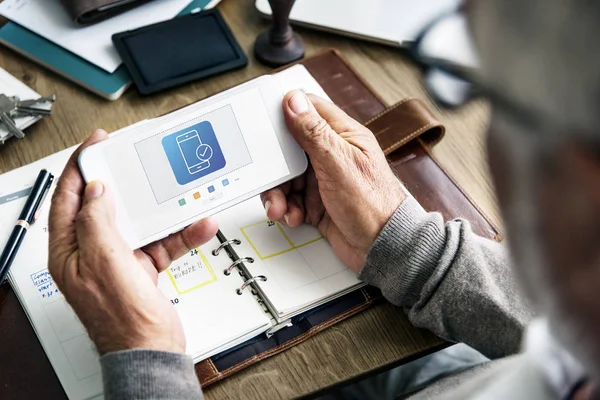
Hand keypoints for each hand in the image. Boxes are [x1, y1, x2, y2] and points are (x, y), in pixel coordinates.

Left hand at [48, 130, 218, 354]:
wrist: (152, 349)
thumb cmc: (121, 320)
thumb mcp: (104, 261)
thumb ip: (97, 222)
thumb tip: (97, 191)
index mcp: (70, 250)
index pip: (68, 198)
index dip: (81, 167)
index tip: (97, 145)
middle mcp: (92, 252)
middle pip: (107, 205)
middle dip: (125, 183)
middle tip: (137, 161)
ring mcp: (119, 260)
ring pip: (140, 222)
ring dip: (164, 211)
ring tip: (180, 196)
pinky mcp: (143, 267)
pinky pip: (163, 241)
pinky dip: (182, 233)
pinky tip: (198, 225)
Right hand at [261, 91, 405, 271]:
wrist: (383, 249)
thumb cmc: (374, 206)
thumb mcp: (339, 164)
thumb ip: (315, 133)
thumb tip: (294, 101)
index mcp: (343, 136)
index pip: (309, 110)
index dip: (285, 113)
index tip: (266, 125)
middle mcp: (332, 155)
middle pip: (290, 148)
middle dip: (276, 166)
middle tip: (271, 179)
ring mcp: (324, 179)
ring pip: (287, 177)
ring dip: (279, 192)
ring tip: (280, 207)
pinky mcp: (317, 202)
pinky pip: (291, 199)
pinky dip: (286, 208)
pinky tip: (293, 216)